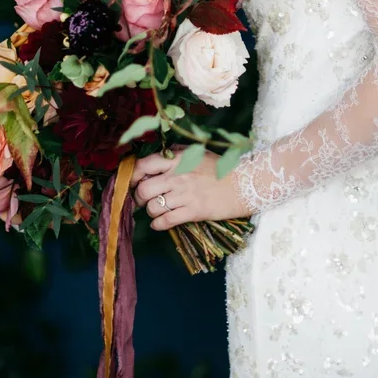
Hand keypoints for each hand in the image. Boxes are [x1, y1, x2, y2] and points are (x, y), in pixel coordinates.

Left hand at [129, 146, 247, 230]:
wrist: (244, 184)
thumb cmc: (219, 168)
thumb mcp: (197, 153)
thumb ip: (175, 154)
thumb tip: (154, 159)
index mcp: (177, 160)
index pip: (144, 166)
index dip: (133, 175)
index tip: (133, 181)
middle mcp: (178, 177)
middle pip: (143, 189)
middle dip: (138, 197)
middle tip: (143, 199)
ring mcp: (185, 195)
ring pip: (152, 207)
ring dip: (150, 211)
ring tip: (157, 210)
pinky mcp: (193, 212)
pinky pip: (165, 221)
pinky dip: (158, 224)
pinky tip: (160, 222)